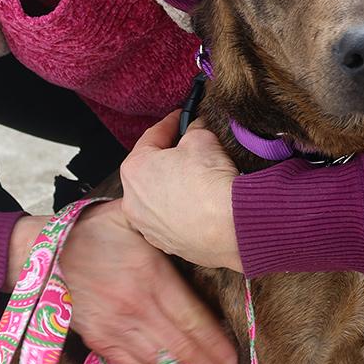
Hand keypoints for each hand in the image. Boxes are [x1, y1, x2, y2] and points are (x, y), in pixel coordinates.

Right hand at [56, 199, 241, 363]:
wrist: (41, 255)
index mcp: (149, 278)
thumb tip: (196, 224)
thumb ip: (162, 224)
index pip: (190, 319)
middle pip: (183, 348)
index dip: (216, 345)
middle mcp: (136, 309)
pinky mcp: (101, 342)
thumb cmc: (90, 231)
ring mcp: (117, 329)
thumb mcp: (129, 217)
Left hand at [120, 113, 242, 271]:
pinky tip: (202, 205)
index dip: (171, 124)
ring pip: (159, 199)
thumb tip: (196, 130)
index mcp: (134, 170)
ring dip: (174, 188)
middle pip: (151, 171)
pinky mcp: (168, 245)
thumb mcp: (202, 139)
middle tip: (191, 148)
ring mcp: (149, 227)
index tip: (181, 118)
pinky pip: (173, 221)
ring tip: (199, 179)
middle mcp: (133, 202)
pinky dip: (183, 212)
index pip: (152, 137)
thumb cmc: (210, 183)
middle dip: (169, 158)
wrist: (230, 226)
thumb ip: (193, 131)